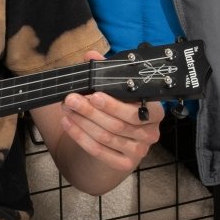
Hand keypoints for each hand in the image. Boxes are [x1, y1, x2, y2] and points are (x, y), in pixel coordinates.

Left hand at [58, 51, 162, 177]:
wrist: (119, 139)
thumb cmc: (119, 108)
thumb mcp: (115, 89)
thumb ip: (105, 72)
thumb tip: (91, 56)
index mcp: (153, 111)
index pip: (137, 110)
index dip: (114, 104)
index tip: (94, 94)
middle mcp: (150, 133)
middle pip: (118, 124)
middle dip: (91, 111)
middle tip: (71, 99)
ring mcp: (138, 151)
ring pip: (107, 137)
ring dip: (82, 122)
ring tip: (66, 109)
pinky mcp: (124, 164)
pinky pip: (99, 151)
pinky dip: (81, 137)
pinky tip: (68, 124)